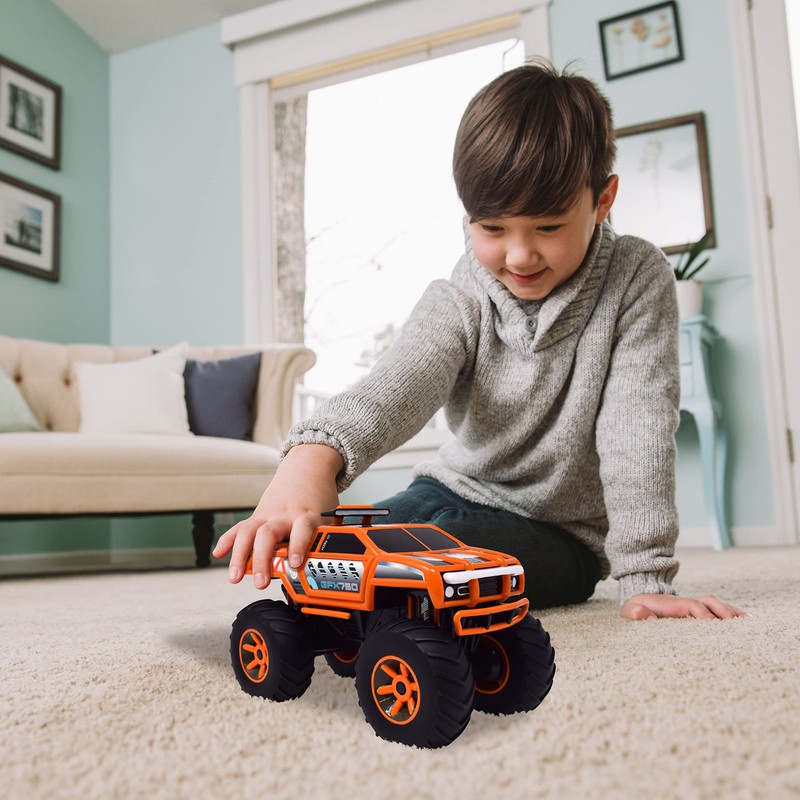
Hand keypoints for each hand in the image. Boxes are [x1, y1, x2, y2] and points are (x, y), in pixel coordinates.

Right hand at [212, 444, 342, 589]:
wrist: (308, 467)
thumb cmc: (319, 498)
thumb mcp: (329, 518)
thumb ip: (326, 541)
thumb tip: (328, 568)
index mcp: (306, 515)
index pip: (301, 531)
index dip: (298, 547)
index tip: (294, 563)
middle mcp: (284, 515)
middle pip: (268, 535)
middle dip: (262, 559)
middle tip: (261, 582)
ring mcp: (268, 515)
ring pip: (249, 532)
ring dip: (239, 556)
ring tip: (235, 578)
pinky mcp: (258, 515)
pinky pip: (240, 528)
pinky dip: (227, 540)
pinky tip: (218, 554)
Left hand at [621, 593, 746, 619]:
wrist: (639, 600)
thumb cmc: (635, 609)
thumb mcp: (630, 611)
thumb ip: (636, 613)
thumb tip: (648, 616)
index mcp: (672, 604)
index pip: (692, 605)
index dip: (704, 614)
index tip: (714, 626)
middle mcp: (686, 602)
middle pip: (710, 602)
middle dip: (724, 612)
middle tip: (738, 628)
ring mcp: (694, 605)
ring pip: (717, 604)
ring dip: (732, 613)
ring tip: (748, 625)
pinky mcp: (698, 611)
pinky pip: (718, 610)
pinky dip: (732, 613)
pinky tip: (746, 621)